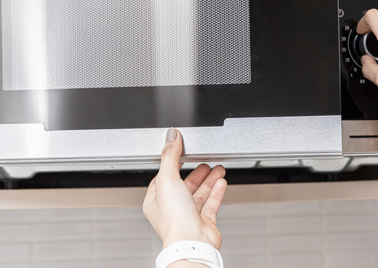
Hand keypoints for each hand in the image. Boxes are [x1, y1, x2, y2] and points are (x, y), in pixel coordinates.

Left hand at [143, 128, 227, 249]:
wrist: (192, 242)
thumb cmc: (175, 219)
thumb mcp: (168, 179)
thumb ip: (170, 156)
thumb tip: (171, 136)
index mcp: (156, 201)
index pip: (164, 177)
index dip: (173, 165)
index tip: (183, 153)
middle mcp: (171, 210)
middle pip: (184, 185)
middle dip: (196, 172)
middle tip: (205, 161)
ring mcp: (188, 216)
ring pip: (199, 194)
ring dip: (209, 180)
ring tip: (218, 168)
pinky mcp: (203, 223)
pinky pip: (211, 204)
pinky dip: (216, 192)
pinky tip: (221, 182)